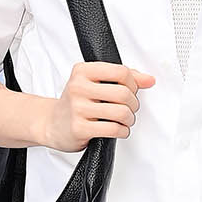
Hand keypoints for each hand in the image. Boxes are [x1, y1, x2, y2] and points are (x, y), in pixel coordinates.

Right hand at [41, 61, 155, 151]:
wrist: (52, 124)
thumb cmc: (77, 102)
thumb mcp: (95, 83)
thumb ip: (123, 78)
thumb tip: (149, 80)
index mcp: (82, 70)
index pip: (121, 71)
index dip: (133, 84)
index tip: (131, 91)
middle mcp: (78, 87)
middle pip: (123, 93)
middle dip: (133, 104)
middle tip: (130, 109)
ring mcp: (77, 108)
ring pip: (121, 112)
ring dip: (129, 119)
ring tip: (125, 120)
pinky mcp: (79, 128)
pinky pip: (113, 129)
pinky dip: (122, 131)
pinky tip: (118, 130)